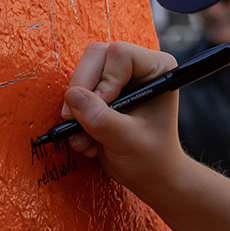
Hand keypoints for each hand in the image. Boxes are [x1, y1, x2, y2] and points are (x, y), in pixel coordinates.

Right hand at [60, 41, 188, 197]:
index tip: (104, 108)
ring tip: (86, 138)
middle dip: (83, 90)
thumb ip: (102, 119)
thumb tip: (73, 97)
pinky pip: (75, 90)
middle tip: (78, 120)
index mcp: (156, 69)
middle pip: (95, 57)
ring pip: (81, 72)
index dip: (104, 80)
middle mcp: (137, 67)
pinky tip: (87, 138)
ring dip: (76, 107)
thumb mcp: (128, 141)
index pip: (119, 55)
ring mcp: (116, 77)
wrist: (148, 176)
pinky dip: (74, 115)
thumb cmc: (152, 158)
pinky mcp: (100, 90)